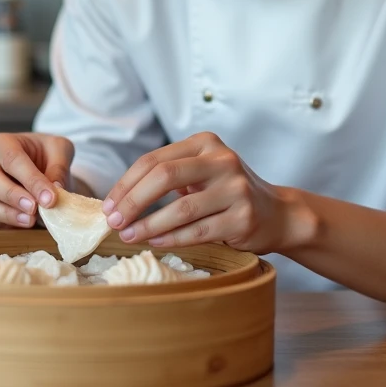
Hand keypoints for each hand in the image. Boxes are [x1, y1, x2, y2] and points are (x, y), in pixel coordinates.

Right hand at [0, 133, 73, 229]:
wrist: (42, 168)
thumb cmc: (47, 155)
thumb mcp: (60, 150)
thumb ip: (59, 167)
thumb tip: (55, 189)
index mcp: (2, 143)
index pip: (12, 159)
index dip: (31, 180)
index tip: (50, 198)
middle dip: (13, 196)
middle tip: (35, 208)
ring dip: (6, 214)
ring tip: (31, 220)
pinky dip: (4, 224)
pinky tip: (24, 224)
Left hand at [102, 132, 286, 252]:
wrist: (277, 213)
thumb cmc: (227, 193)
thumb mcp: (201, 172)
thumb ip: (167, 176)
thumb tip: (118, 200)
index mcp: (205, 143)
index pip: (154, 160)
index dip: (126, 184)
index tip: (108, 205)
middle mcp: (222, 160)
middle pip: (164, 177)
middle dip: (133, 201)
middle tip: (113, 221)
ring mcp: (236, 189)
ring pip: (180, 209)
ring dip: (149, 225)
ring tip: (128, 236)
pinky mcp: (243, 218)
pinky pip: (198, 231)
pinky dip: (172, 239)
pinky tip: (155, 243)